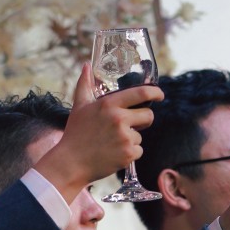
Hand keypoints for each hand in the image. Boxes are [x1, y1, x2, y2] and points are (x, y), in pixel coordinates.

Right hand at [33, 63, 163, 199]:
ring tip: (111, 143)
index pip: (141, 93)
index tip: (160, 95)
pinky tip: (114, 154)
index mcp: (109, 104)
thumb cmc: (75, 134)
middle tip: (130, 126)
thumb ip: (85, 84)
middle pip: (148, 115)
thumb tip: (86, 65)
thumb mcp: (79, 107)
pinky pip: (138, 151)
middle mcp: (119, 119)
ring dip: (131, 140)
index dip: (155, 92)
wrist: (70, 163)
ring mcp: (125, 137)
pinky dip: (129, 154)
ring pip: (140, 136)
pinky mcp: (128, 154)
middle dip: (143, 120)